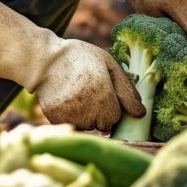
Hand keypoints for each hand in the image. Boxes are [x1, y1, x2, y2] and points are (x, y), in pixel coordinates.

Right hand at [0, 0, 143, 130]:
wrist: (45, 60)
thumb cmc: (81, 59)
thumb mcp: (108, 64)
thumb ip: (127, 89)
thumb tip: (141, 114)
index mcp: (103, 94)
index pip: (115, 117)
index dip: (111, 106)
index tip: (103, 94)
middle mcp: (87, 108)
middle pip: (102, 125)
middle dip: (100, 113)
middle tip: (89, 93)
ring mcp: (70, 115)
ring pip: (87, 127)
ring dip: (86, 116)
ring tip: (77, 95)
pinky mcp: (56, 119)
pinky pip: (71, 126)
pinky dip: (71, 117)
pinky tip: (67, 100)